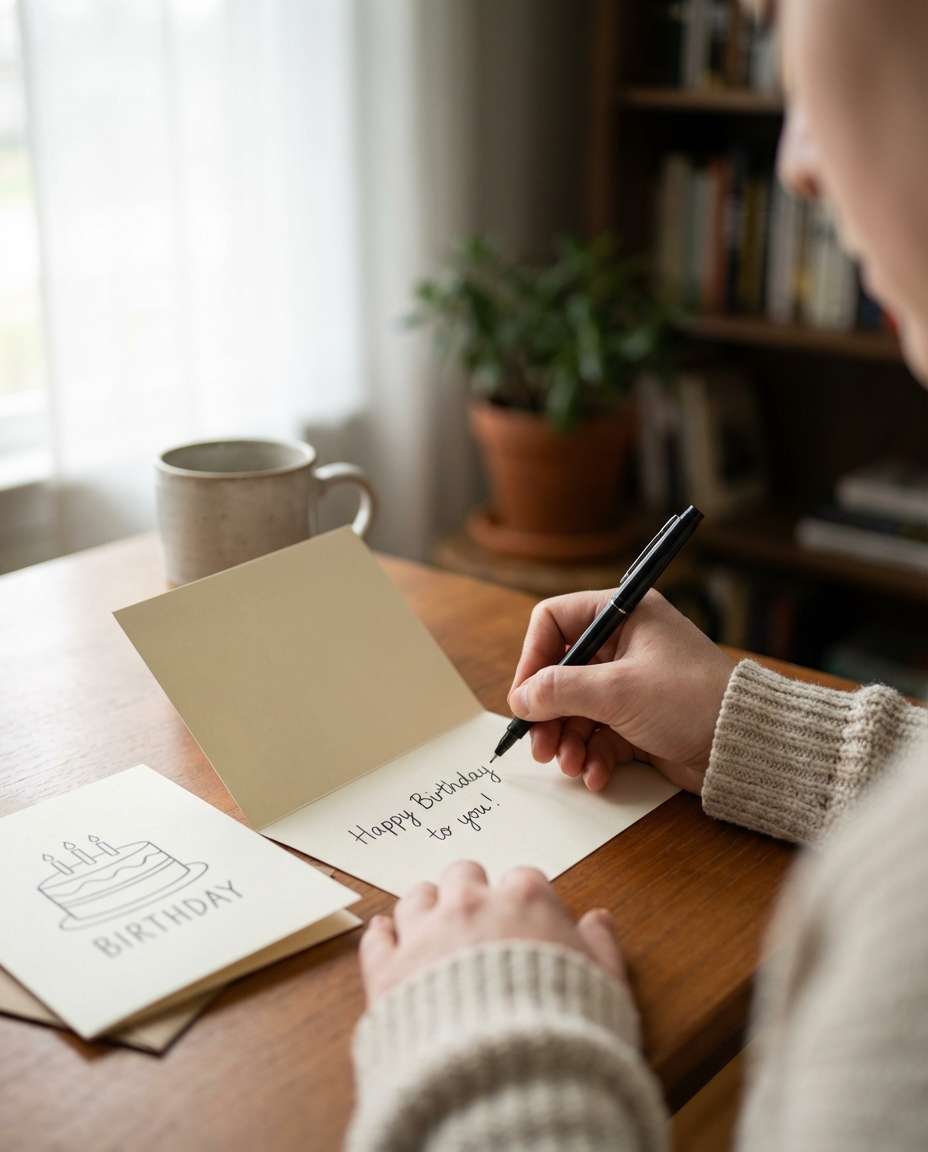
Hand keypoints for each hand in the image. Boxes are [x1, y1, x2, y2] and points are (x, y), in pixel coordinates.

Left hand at [359, 860, 621, 1005]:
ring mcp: (424, 933)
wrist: (508, 1078)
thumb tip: (598, 920)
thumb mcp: (605, 988)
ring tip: (432, 930)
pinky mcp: (389, 971)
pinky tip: (386, 937)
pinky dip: (382, 935)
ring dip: (425, 909)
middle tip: (476, 923)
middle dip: (471, 895)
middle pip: (464, 875)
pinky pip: (376, 937)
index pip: (523, 880)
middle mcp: (471, 905)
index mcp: (526, 900)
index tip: (524, 923)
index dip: (523, 903)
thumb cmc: (564, 1031)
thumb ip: (600, 946)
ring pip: (416, 897)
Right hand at [508, 589, 734, 794]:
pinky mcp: (639, 720)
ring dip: (567, 740)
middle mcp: (625, 645)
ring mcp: (632, 684)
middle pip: (561, 673)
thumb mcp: (617, 691)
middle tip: (540, 745)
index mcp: (624, 616)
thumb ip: (560, 691)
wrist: (744, 746)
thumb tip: (520, 698)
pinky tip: (596, 774)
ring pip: (577, 709)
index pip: (555, 622)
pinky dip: (592, 755)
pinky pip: (599, 734)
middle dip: (548, 713)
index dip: (533, 658)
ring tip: (570, 765)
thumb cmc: (690, 701)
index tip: (524, 696)